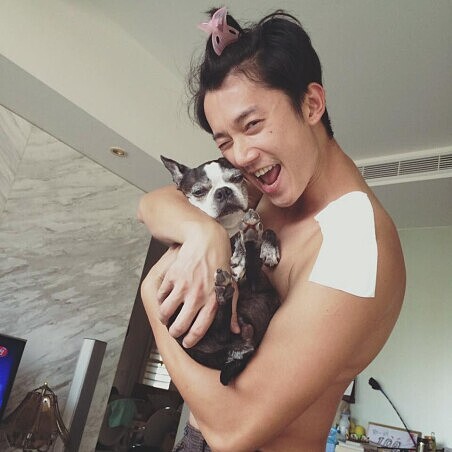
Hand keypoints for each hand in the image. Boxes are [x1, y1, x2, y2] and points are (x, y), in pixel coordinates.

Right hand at [156, 222, 238, 346]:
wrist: (207, 242)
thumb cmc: (220, 265)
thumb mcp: (230, 288)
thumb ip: (231, 311)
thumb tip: (235, 331)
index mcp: (213, 301)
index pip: (199, 329)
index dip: (191, 340)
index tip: (187, 343)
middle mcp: (197, 296)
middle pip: (179, 325)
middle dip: (175, 332)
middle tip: (174, 331)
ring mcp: (183, 286)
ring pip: (165, 312)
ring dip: (164, 317)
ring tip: (166, 316)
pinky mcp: (172, 276)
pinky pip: (161, 295)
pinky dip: (161, 299)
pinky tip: (165, 299)